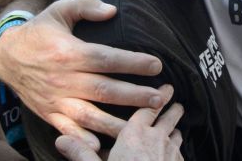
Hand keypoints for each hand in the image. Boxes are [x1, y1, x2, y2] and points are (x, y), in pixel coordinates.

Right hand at [0, 0, 164, 150]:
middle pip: (104, 90)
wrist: (6, 56)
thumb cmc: (40, 31)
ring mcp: (55, 99)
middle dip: (134, 96)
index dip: (133, 62)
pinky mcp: (49, 113)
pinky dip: (82, 139)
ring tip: (141, 126)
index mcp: (70, 53)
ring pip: (89, 115)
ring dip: (116, 123)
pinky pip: (67, 129)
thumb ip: (86, 6)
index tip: (157, 65)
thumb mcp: (60, 10)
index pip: (107, 59)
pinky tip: (99, 146)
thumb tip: (112, 10)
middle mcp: (63, 78)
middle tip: (159, 99)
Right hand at [55, 85, 184, 160]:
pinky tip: (174, 156)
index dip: (157, 97)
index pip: (148, 109)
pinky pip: (179, 155)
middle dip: (172, 110)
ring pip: (176, 136)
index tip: (166, 88)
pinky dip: (176, 151)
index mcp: (135, 135)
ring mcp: (170, 156)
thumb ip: (81, 154)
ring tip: (176, 128)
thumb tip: (62, 140)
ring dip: (176, 130)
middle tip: (177, 103)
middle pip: (168, 119)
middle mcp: (157, 140)